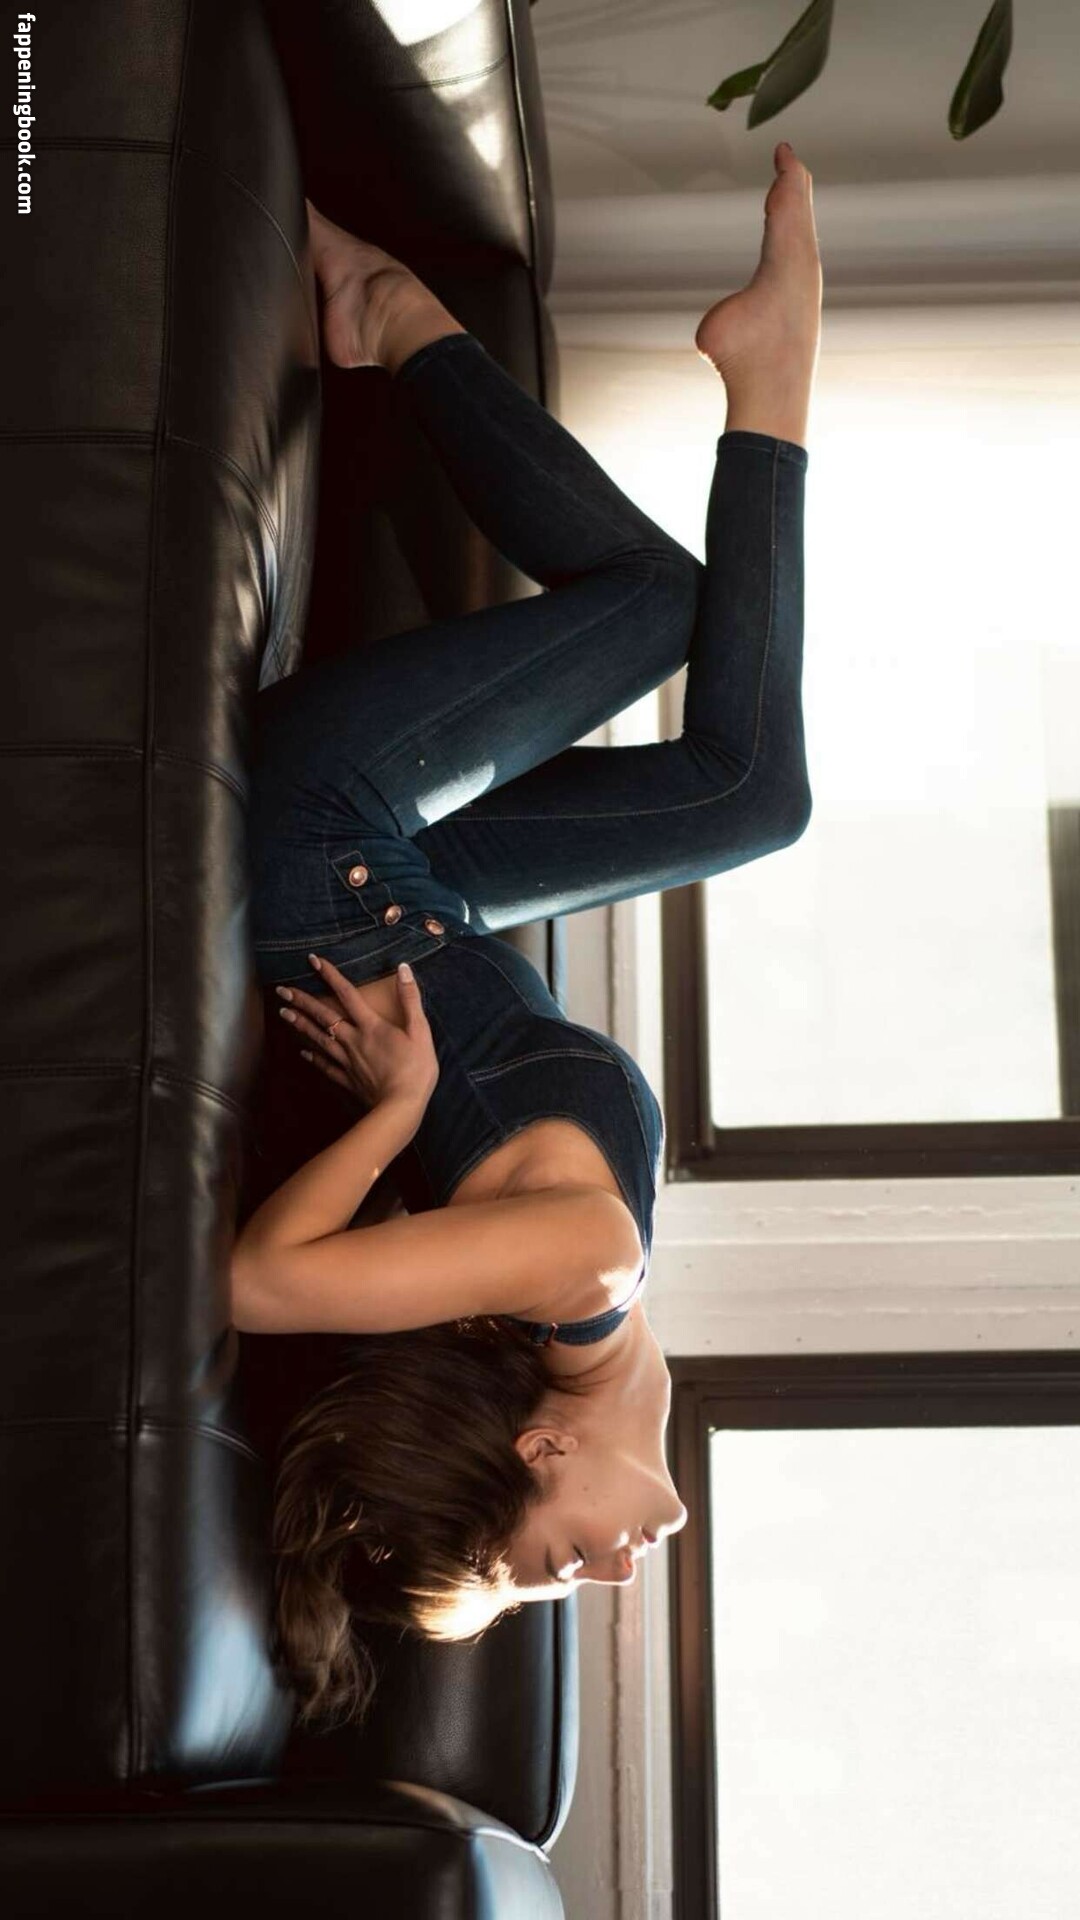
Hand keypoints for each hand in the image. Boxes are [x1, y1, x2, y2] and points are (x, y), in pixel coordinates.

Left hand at [276, 953, 438, 1115]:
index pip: (347, 994)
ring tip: (283, 1014)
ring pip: (319, 1039)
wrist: (401, 1106)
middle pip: (324, 1016)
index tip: (314, 961)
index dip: (330, 975)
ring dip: (300, 1025)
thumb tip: (403, 968)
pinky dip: (313, 1058)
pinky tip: (303, 1053)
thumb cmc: (415, 1069)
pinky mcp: (347, 1079)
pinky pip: (325, 1066)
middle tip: (282, 990)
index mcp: (371, 1026)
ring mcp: (347, 1061)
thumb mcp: (420, 1031)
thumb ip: (410, 999)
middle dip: (302, 1001)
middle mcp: (353, 1040)